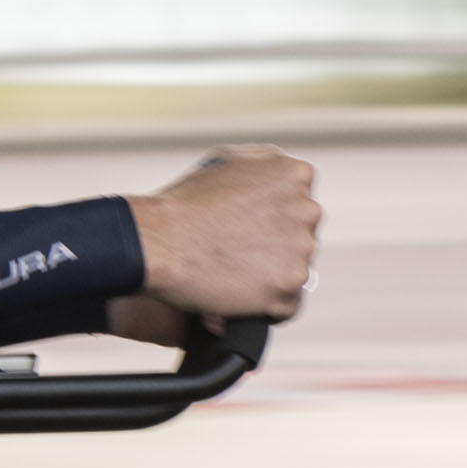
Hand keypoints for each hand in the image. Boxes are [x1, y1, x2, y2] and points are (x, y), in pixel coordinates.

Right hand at [115, 145, 317, 341]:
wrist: (159, 242)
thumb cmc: (185, 204)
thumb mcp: (228, 161)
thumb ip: (265, 166)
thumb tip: (285, 180)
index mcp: (296, 175)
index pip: (299, 205)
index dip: (272, 221)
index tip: (248, 230)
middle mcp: (307, 209)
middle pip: (300, 238)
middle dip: (274, 248)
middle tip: (236, 253)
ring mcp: (301, 249)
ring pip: (295, 271)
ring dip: (269, 277)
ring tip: (233, 274)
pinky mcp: (289, 285)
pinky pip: (288, 304)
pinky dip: (266, 306)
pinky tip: (240, 296)